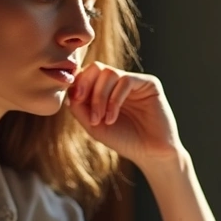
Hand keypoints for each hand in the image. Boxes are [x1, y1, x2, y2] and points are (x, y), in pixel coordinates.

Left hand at [66, 63, 183, 167]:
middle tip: (81, 102)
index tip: (74, 101)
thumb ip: (79, 107)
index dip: (78, 83)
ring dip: (99, 96)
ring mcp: (134, 81)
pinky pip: (125, 80)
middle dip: (86, 84)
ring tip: (100, 119)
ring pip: (109, 73)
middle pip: (97, 67)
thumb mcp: (93, 125)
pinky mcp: (149, 83)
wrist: (150, 153)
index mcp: (106, 89)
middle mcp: (120, 83)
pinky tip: (112, 118)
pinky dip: (114, 99)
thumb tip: (70, 89)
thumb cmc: (123, 140)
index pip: (87, 74)